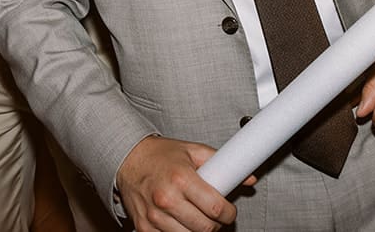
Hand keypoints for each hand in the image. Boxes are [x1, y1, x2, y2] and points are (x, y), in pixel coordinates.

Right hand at [115, 136, 236, 231]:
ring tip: (197, 219)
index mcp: (181, 178)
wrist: (127, 158)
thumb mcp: (192, 151)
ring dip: (198, 231)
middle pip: (205, 228)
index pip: (215, 208)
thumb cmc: (159, 155)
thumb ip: (221, 163)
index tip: (228, 212)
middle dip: (216, 224)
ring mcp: (154, 216)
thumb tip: (247, 177)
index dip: (228, 213)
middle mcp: (166, 198)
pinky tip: (180, 222)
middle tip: (214, 216)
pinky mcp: (144, 227)